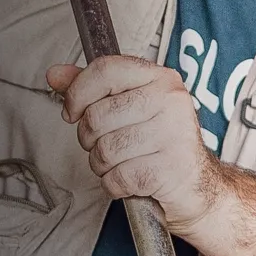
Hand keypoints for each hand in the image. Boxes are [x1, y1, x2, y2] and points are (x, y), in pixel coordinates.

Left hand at [48, 56, 226, 232]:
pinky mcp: (170, 169)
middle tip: (108, 145)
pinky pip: (117, 178)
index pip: (105, 70)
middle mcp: (171, 100)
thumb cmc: (160, 145)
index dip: (77, 93)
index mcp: (161, 78)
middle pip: (97, 116)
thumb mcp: (130, 109)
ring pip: (104, 150)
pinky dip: (115, 185)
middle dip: (90, 139)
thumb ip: (93, 89)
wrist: (200, 186)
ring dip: (103, 165)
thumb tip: (55, 74)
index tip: (72, 112)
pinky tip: (131, 180)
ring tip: (122, 163)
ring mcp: (173, 135)